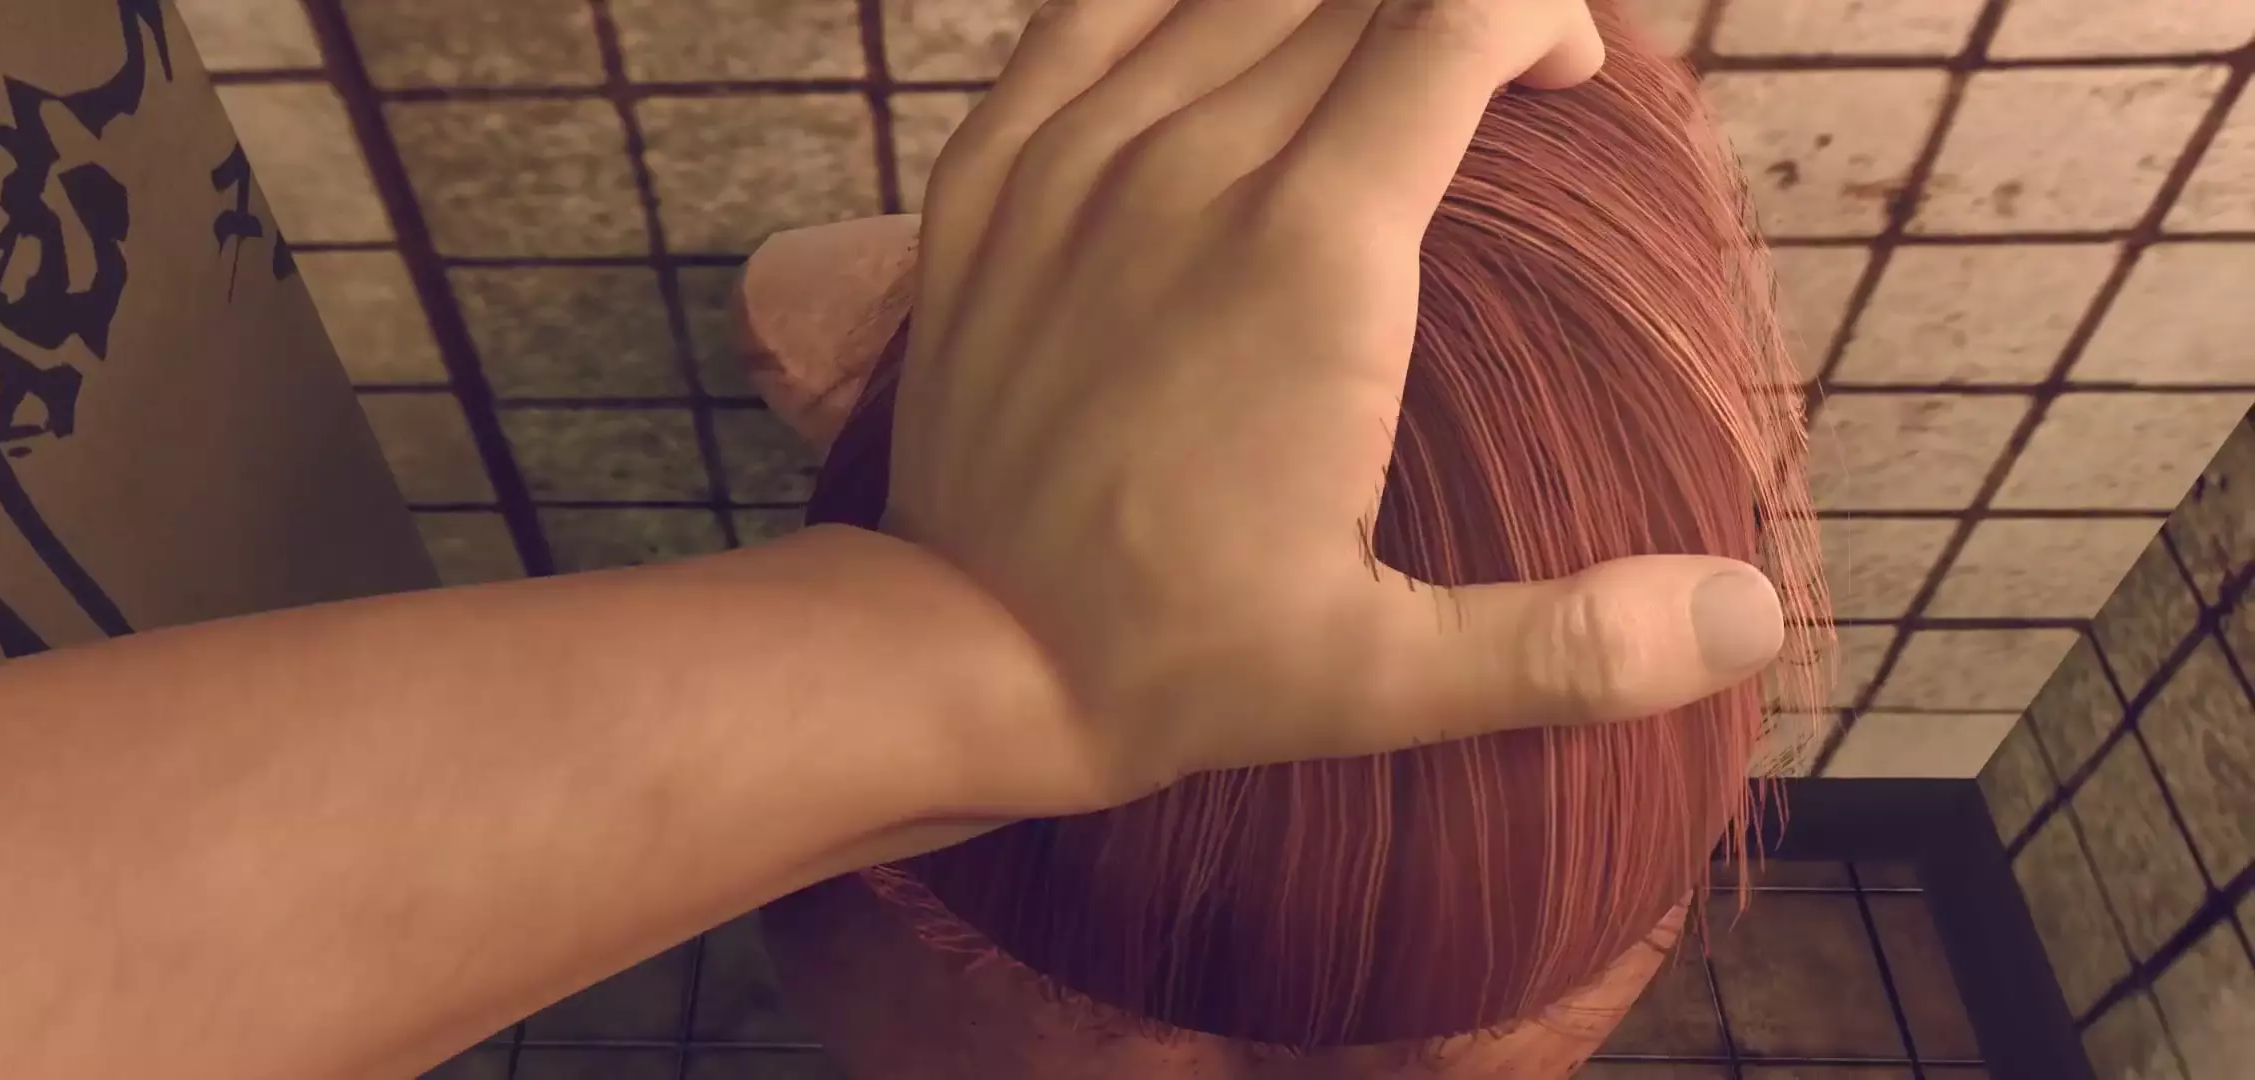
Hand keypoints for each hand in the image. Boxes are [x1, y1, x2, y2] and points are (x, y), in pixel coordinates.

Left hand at [754, 0, 1784, 813]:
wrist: (960, 651)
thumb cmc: (1175, 659)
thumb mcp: (1386, 680)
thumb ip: (1575, 644)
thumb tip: (1748, 614)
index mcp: (1314, 256)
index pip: (1457, 24)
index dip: (1540, 13)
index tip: (1568, 79)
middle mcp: (1192, 170)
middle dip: (1452, 7)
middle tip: (1491, 79)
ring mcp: (1075, 159)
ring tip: (1381, 55)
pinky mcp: (992, 175)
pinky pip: (1094, 8)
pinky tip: (1226, 22)